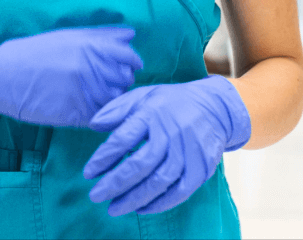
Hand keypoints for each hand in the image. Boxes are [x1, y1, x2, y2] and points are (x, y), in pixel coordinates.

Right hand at [0, 26, 143, 128]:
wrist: (2, 75)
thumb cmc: (32, 53)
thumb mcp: (67, 37)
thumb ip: (100, 35)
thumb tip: (131, 34)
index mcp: (90, 45)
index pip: (129, 56)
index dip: (132, 63)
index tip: (129, 67)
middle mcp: (91, 66)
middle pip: (125, 79)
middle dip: (121, 82)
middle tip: (107, 83)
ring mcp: (84, 90)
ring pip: (116, 100)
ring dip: (112, 100)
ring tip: (95, 97)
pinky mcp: (75, 113)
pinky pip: (101, 117)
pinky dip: (100, 116)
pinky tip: (86, 111)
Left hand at [83, 75, 250, 215]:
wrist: (213, 108)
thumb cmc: (170, 102)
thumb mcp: (143, 95)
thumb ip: (117, 109)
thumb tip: (93, 124)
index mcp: (151, 113)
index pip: (122, 139)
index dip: (103, 158)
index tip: (88, 173)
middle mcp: (169, 134)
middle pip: (139, 165)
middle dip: (114, 183)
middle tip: (95, 196)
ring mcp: (186, 153)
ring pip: (157, 182)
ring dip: (133, 198)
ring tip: (114, 208)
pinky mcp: (200, 169)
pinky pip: (178, 192)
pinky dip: (159, 204)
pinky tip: (141, 208)